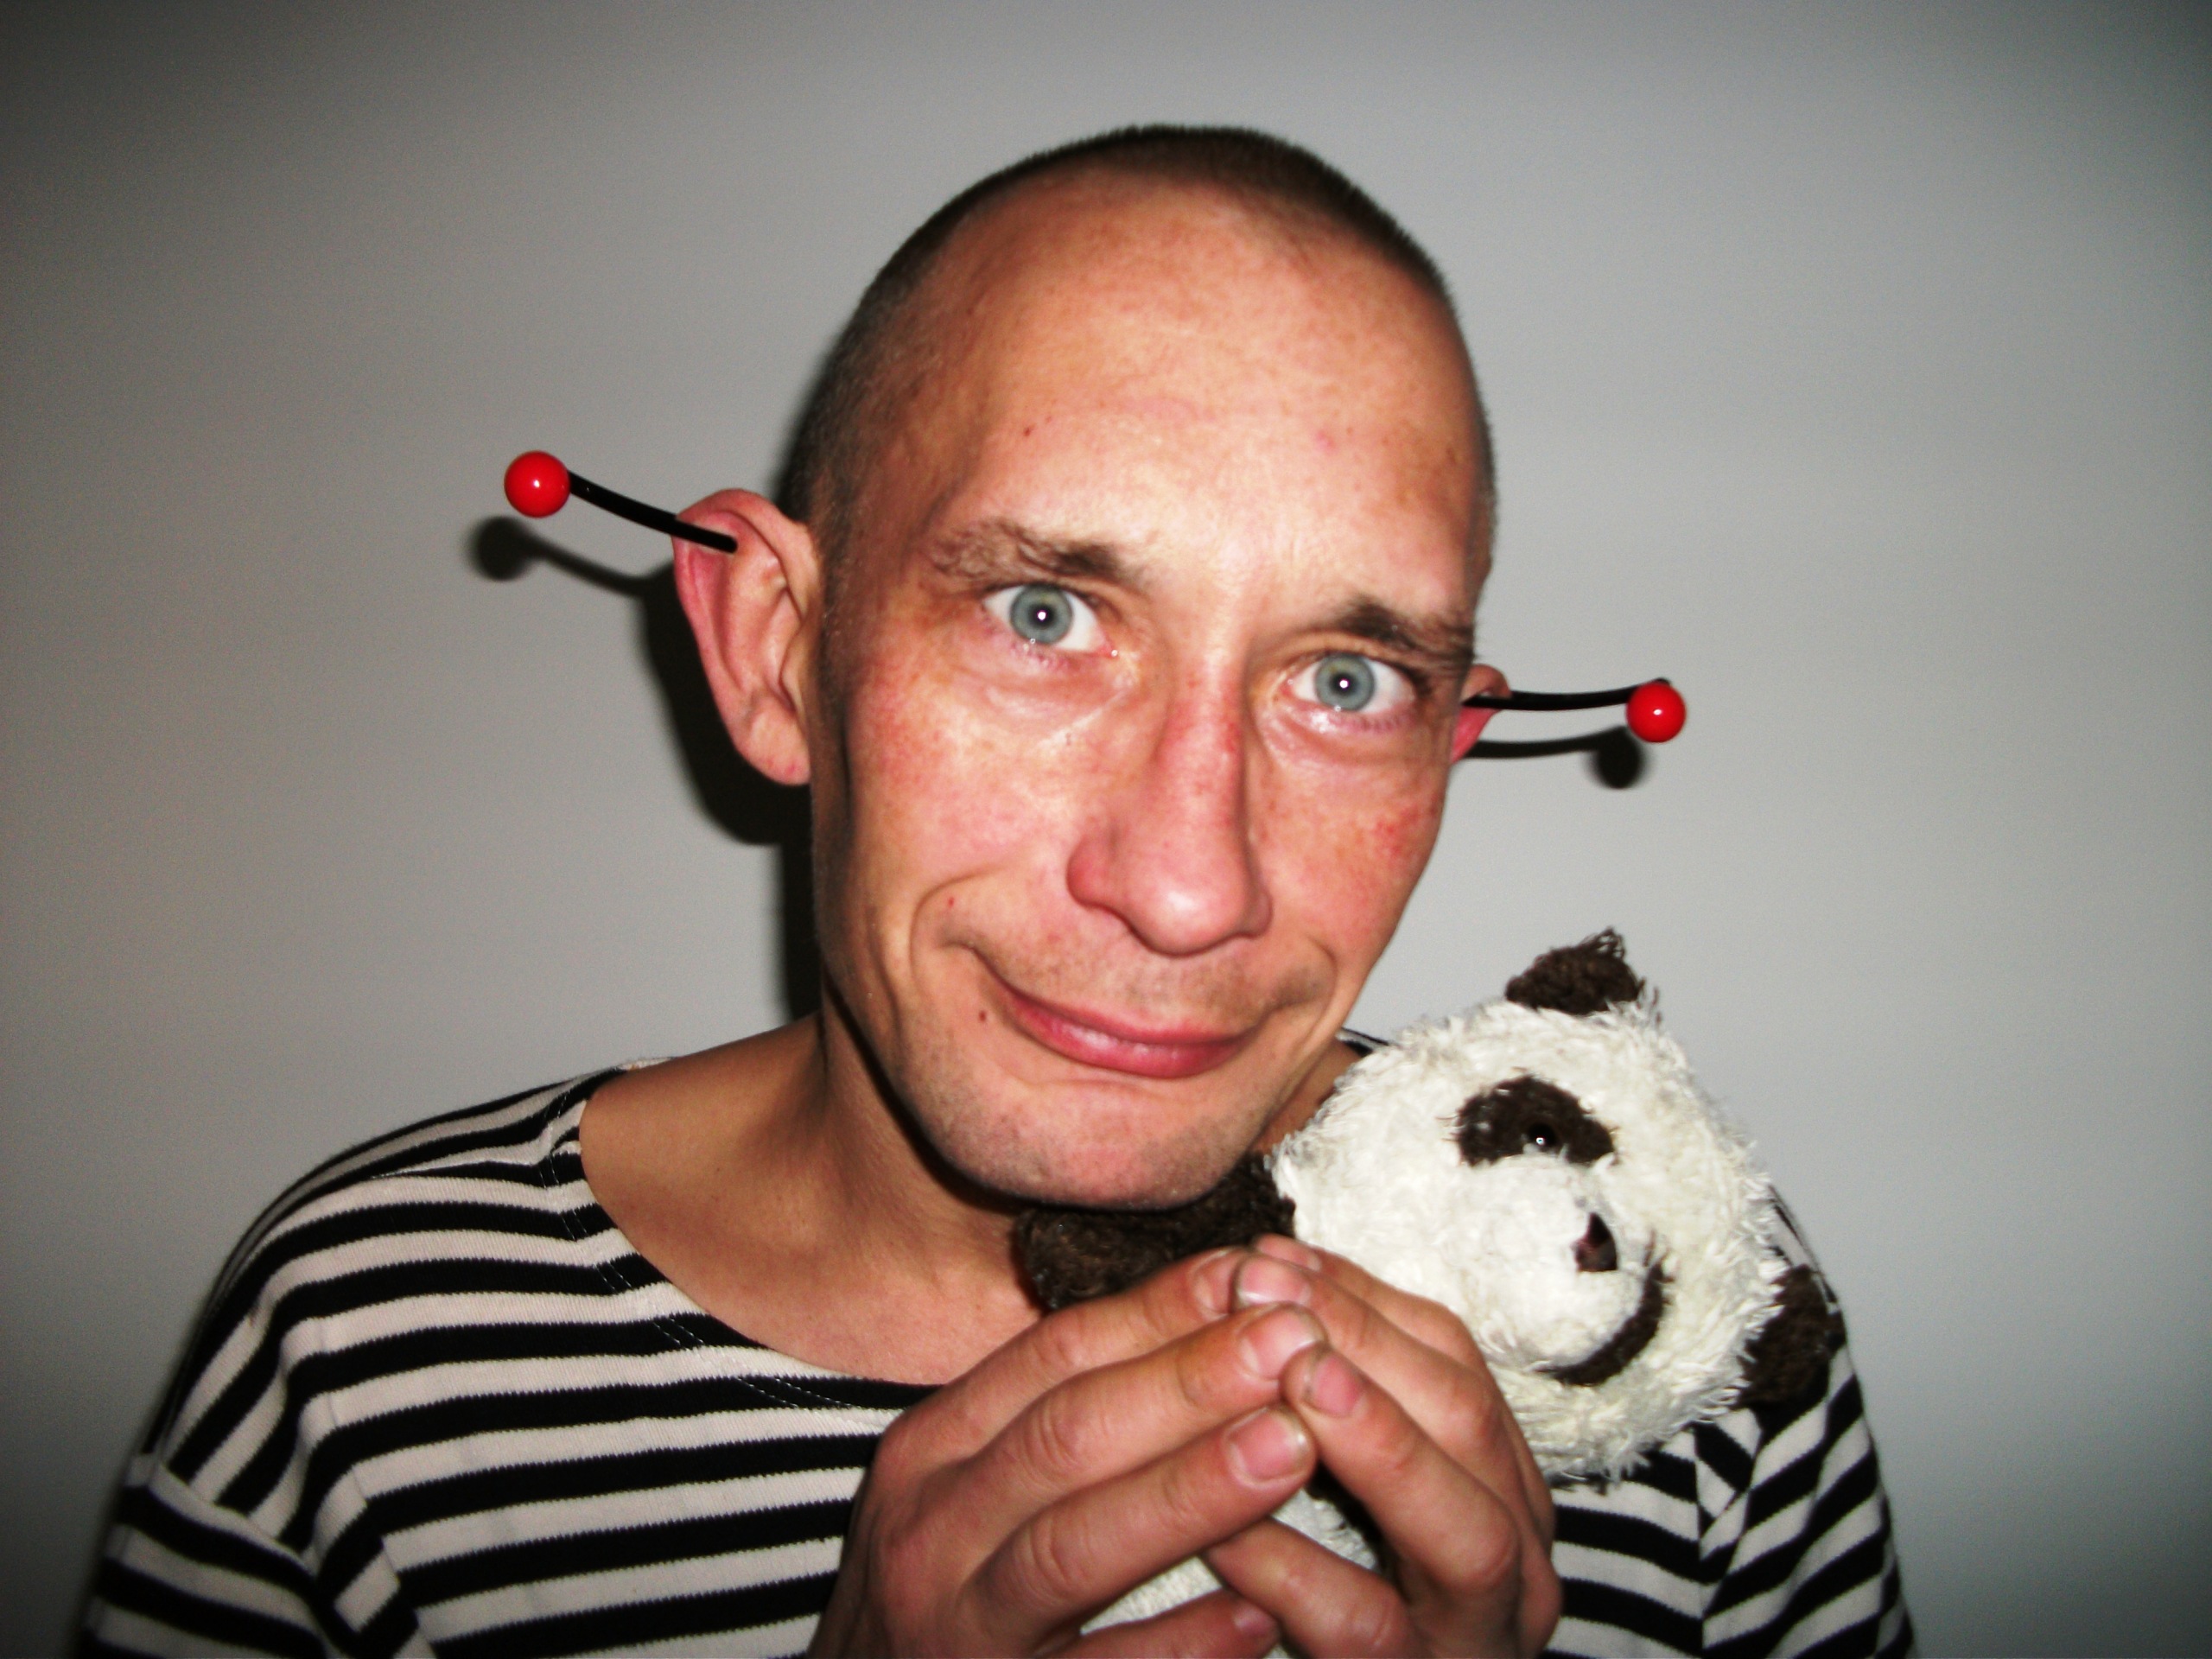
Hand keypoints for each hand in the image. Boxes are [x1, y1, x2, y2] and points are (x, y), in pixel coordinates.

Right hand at [810, 1247, 1329, 1656]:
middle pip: (1068, 1435)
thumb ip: (1064, 1411)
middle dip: (1189, 1382)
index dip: (1160, 1310)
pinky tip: (1255, 1618)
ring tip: (1291, 1446)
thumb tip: (1210, 1310)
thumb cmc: (950, 1582)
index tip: (1255, 1274)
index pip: (1054, 1354)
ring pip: (1074, 1550)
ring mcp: (960, 1628)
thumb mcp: (971, 1483)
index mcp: (934, 1448)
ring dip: (1188, 1493)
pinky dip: (1174, 1646)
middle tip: (1296, 1339)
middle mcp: (933, 1530)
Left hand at [1199, 1238, 1560, 1656]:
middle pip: (1471, 1422)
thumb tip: (1257, 1270)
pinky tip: (1228, 1530)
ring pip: (1464, 1531)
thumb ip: (1325, 1391)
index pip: (1450, 1356)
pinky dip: (1301, 1572)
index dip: (1359, 1296)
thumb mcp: (1350, 1484)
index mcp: (1495, 1477)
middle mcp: (1515, 1553)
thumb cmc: (1336, 1593)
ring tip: (1290, 1378)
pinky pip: (1372, 1631)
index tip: (1266, 1253)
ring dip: (1377, 1444)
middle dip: (1370, 1347)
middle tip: (1269, 1294)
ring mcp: (1481, 1633)